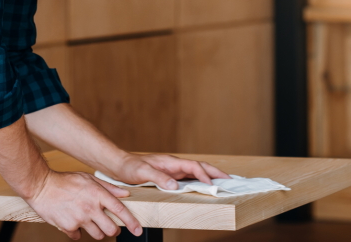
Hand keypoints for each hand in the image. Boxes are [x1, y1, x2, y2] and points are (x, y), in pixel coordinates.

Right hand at [26, 169, 141, 239]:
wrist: (41, 186)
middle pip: (111, 229)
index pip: (120, 210)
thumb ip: (109, 187)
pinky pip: (78, 237)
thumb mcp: (89, 178)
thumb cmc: (66, 180)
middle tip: (109, 226)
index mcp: (98, 194)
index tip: (138, 230)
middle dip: (113, 230)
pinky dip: (77, 233)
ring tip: (89, 222)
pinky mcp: (67, 226)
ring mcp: (79, 218)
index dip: (131, 222)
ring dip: (96, 232)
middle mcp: (90, 207)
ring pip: (97, 235)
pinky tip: (73, 223)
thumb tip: (126, 193)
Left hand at [114, 154, 230, 189]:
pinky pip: (190, 178)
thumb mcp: (142, 172)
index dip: (204, 176)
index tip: (212, 185)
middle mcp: (175, 165)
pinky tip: (204, 187)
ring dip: (211, 176)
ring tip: (224, 183)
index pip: (194, 167)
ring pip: (197, 172)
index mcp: (171, 162)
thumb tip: (175, 186)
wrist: (119, 165)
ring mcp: (174, 170)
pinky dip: (201, 181)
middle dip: (216, 172)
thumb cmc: (130, 167)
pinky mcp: (170, 176)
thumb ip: (159, 177)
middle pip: (201, 167)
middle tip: (231, 180)